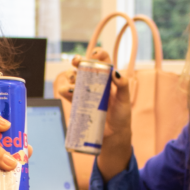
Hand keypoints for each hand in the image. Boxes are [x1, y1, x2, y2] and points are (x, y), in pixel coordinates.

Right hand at [60, 49, 132, 181]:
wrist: (113, 135)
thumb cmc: (121, 116)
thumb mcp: (125, 100)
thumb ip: (123, 85)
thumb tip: (115, 73)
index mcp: (108, 79)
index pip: (102, 61)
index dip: (98, 54)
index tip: (94, 55)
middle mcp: (96, 83)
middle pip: (84, 67)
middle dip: (78, 61)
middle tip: (76, 63)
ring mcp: (86, 93)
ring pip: (74, 78)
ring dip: (71, 75)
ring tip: (73, 80)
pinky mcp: (78, 104)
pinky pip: (68, 94)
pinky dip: (64, 90)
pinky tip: (66, 92)